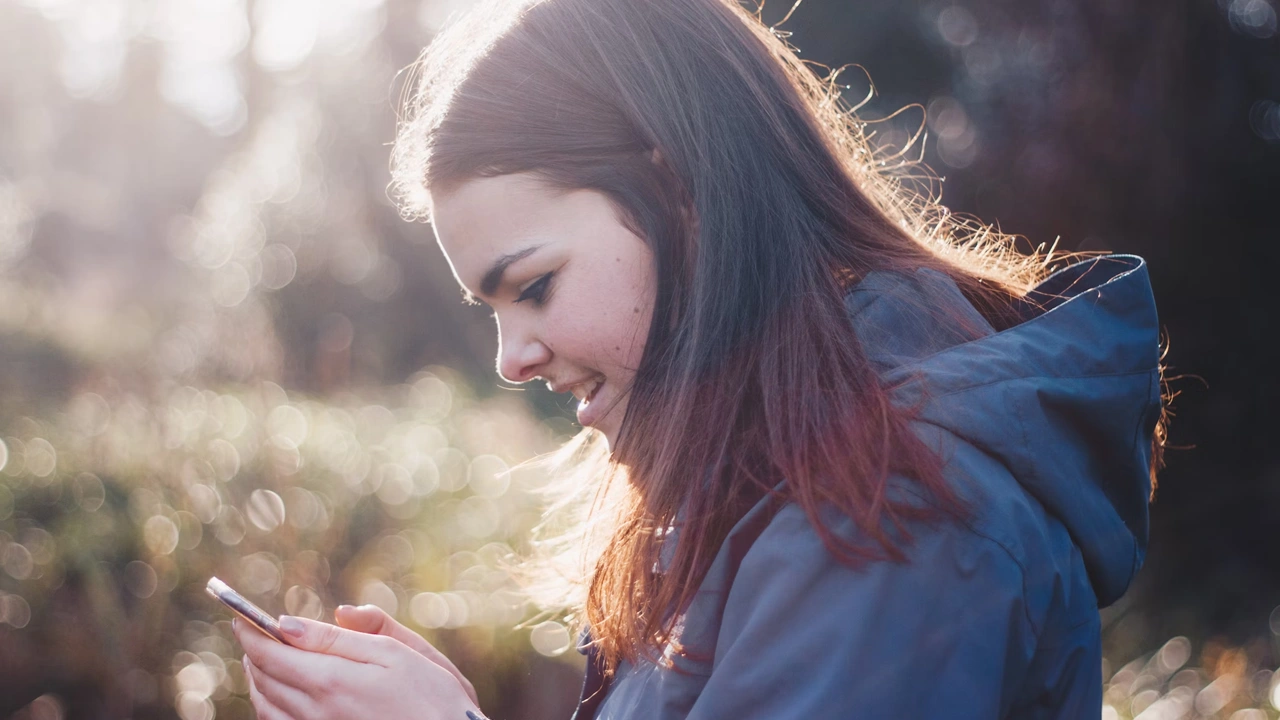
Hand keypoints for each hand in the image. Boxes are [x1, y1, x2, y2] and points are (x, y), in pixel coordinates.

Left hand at [234, 614, 482, 719]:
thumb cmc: (433, 697)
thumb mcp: (396, 653)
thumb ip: (343, 636)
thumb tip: (291, 623)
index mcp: (331, 680)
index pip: (270, 652)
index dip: (251, 631)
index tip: (241, 616)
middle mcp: (315, 712)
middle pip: (263, 678)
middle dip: (253, 651)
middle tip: (252, 632)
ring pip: (266, 705)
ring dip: (258, 678)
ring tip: (262, 659)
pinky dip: (270, 705)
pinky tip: (280, 694)